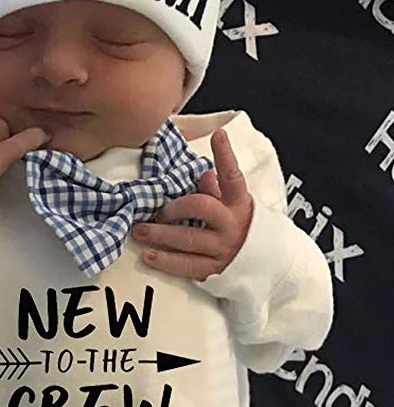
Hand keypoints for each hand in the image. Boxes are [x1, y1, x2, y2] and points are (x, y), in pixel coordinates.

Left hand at [131, 128, 253, 280]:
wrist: (265, 262)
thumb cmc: (240, 225)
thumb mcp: (233, 204)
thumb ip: (217, 188)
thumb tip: (203, 173)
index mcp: (238, 202)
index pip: (232, 175)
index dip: (225, 155)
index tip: (219, 136)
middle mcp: (231, 224)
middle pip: (201, 207)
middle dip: (174, 207)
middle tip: (156, 210)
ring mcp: (223, 248)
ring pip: (188, 239)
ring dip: (160, 235)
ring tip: (139, 231)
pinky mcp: (215, 270)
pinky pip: (187, 265)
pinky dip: (166, 261)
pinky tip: (149, 255)